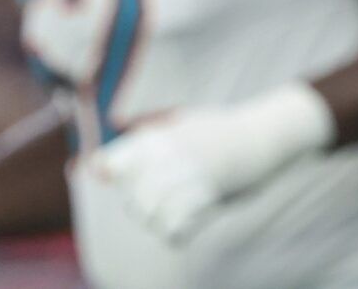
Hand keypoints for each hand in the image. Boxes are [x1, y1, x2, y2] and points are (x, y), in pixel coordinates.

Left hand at [89, 85, 331, 245]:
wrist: (264, 134)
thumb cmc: (218, 133)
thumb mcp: (176, 126)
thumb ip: (137, 148)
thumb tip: (93, 169)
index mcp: (154, 136)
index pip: (110, 165)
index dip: (121, 179)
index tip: (137, 179)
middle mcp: (164, 153)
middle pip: (132, 200)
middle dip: (147, 208)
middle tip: (173, 199)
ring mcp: (184, 173)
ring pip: (150, 216)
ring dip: (164, 221)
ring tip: (182, 211)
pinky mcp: (206, 193)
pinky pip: (173, 228)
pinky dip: (180, 232)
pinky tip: (191, 223)